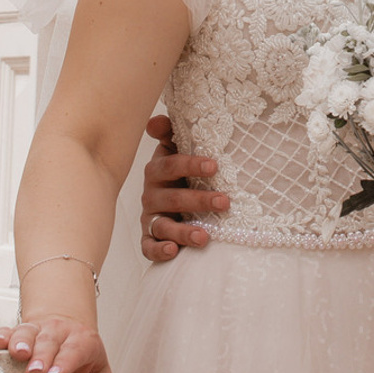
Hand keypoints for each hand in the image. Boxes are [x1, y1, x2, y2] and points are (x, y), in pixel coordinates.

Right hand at [0, 315, 112, 372]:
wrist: (73, 335)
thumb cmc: (86, 365)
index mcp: (85, 343)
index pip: (76, 351)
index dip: (65, 363)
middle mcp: (61, 333)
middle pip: (50, 342)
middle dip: (42, 356)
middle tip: (35, 371)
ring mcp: (40, 331)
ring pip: (29, 332)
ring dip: (21, 342)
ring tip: (17, 354)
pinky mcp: (21, 333)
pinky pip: (10, 331)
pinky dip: (2, 336)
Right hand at [138, 112, 228, 260]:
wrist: (169, 200)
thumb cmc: (179, 171)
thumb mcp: (176, 149)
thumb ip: (170, 133)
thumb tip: (154, 121)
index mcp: (158, 170)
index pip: (171, 165)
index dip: (191, 165)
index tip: (214, 165)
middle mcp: (152, 194)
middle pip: (172, 198)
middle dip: (199, 201)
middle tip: (224, 202)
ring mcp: (150, 217)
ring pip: (163, 226)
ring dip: (183, 231)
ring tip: (204, 237)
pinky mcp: (149, 238)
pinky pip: (149, 246)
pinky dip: (158, 250)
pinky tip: (173, 251)